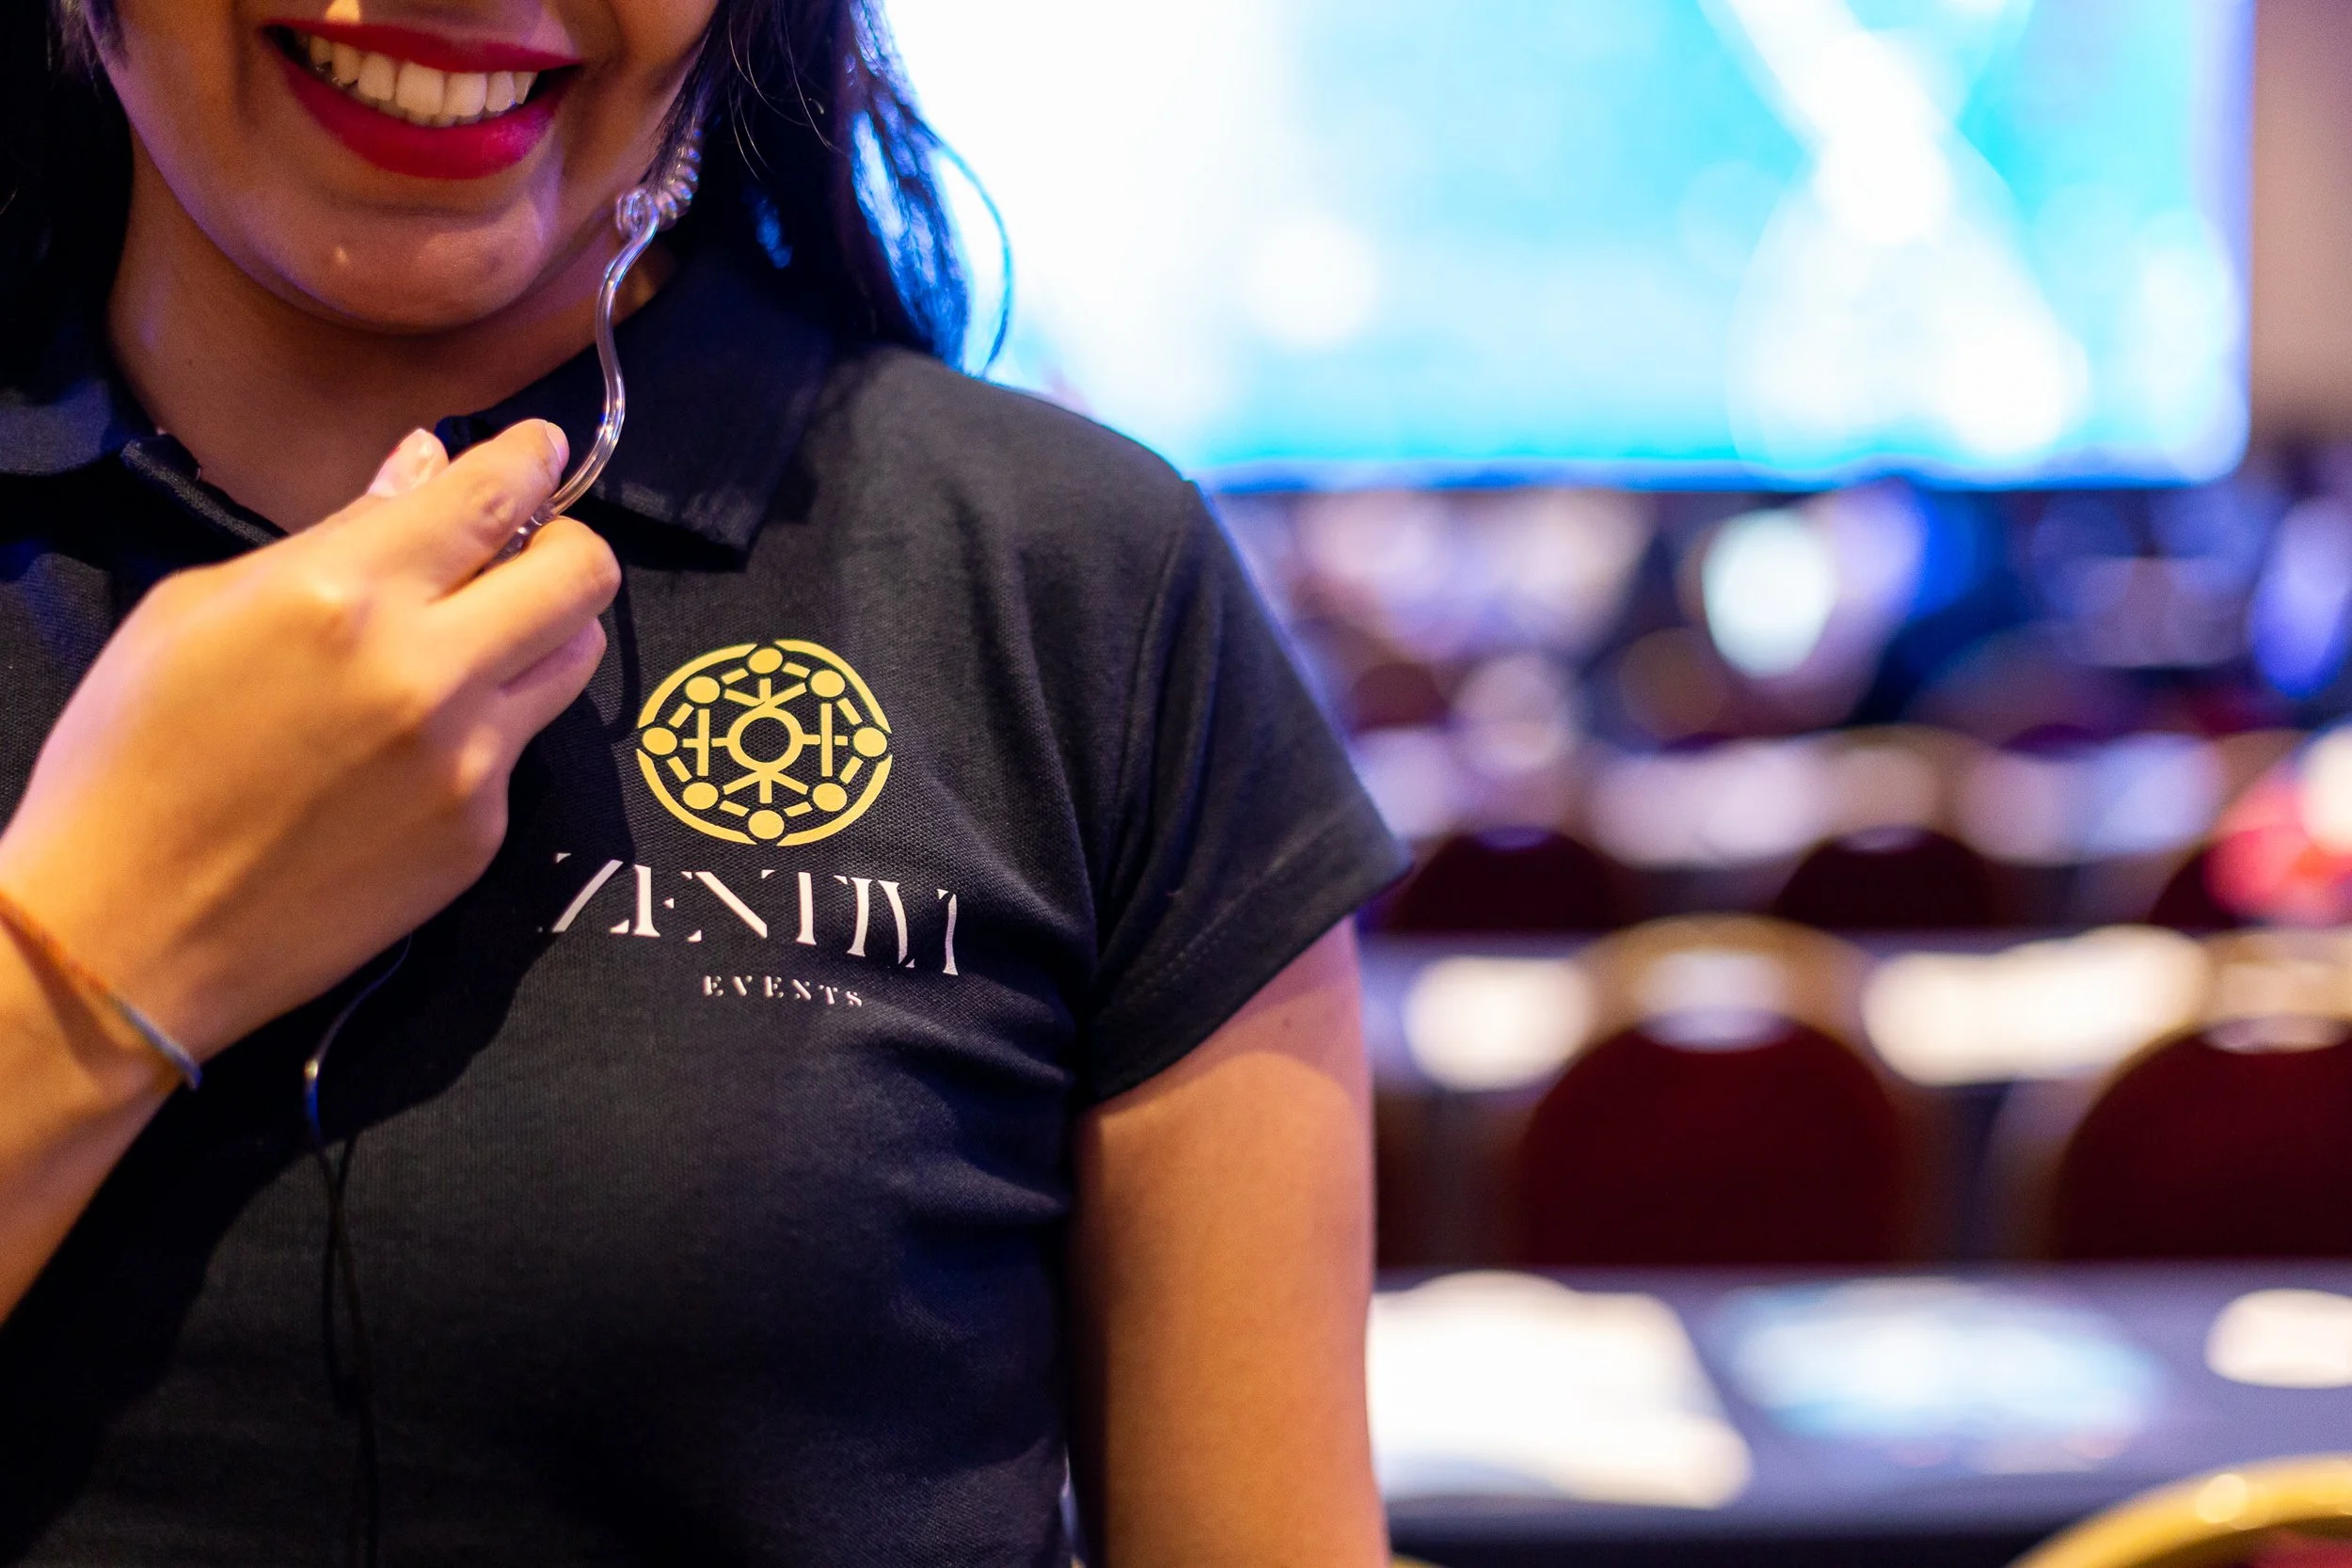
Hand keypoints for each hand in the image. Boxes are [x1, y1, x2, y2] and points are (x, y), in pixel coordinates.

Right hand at [0, 421, 619, 1056]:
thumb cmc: (131, 755)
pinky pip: (521, 747)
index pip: (493, 496)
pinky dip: (488, 727)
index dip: (531, 459)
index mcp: (343, 593)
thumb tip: (428, 465)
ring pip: (576, 658)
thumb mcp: (200, 609)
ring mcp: (468, 759)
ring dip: (544, 632)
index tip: (540, 450)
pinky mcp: (482, 833)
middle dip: (565, 545)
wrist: (127, 933)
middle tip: (524, 553)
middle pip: (584, 574)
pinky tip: (412, 750)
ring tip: (478, 642)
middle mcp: (428, 670)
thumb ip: (337, 533)